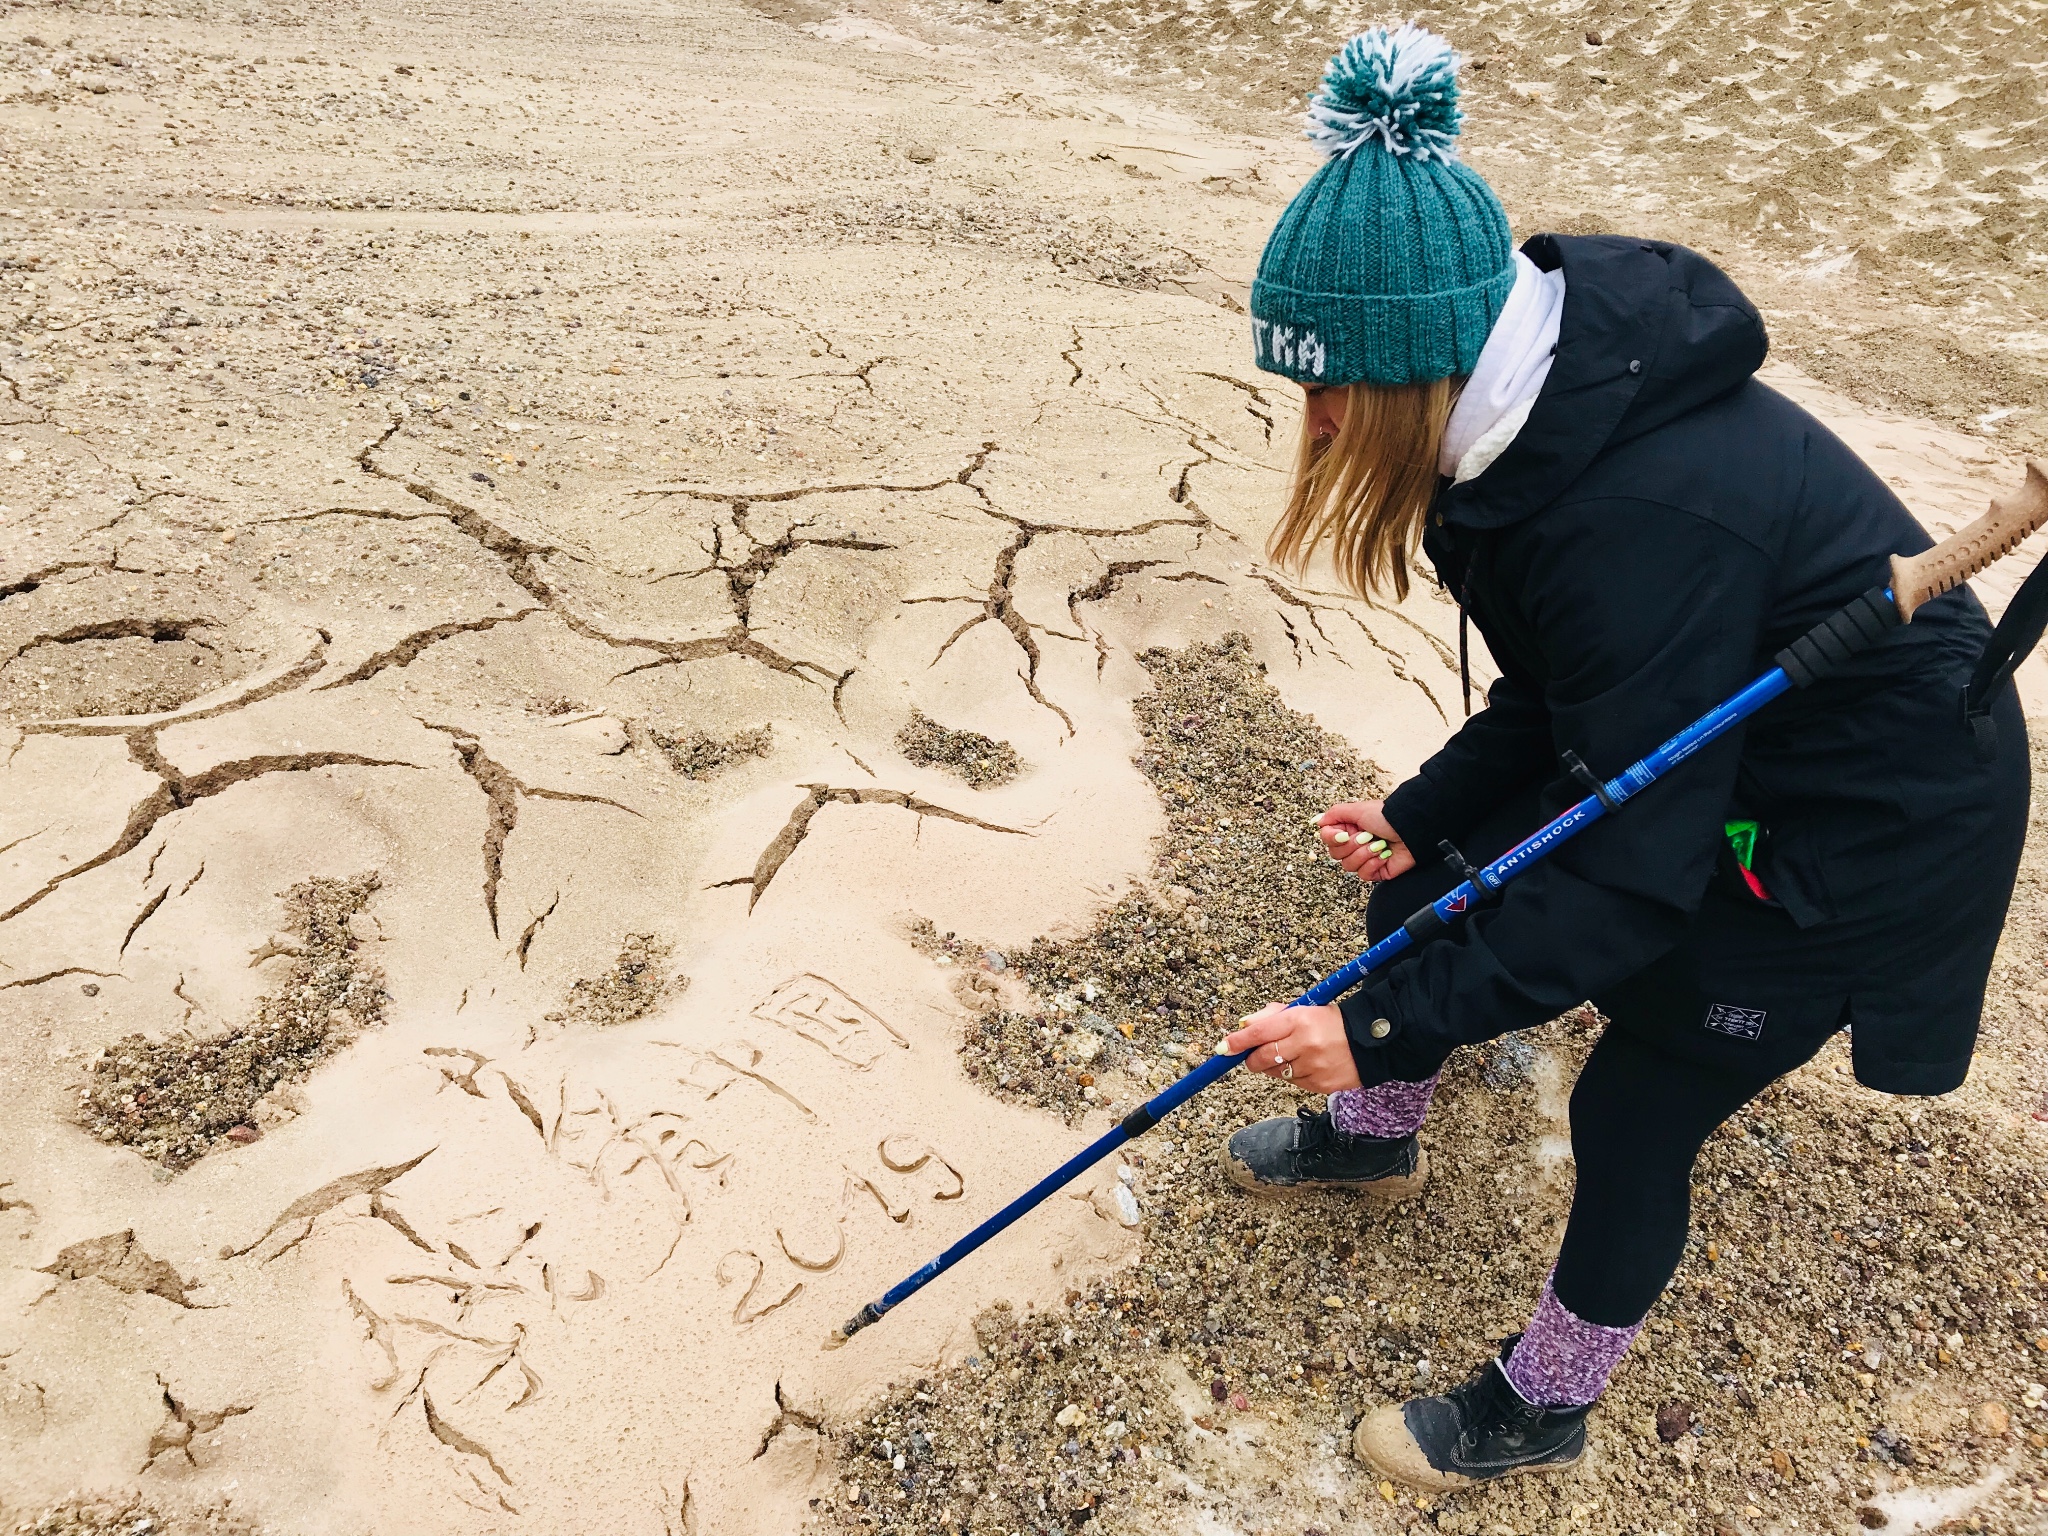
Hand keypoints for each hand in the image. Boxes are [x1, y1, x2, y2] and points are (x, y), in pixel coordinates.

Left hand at [1223, 1002, 1361, 1094]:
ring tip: (1291, 1055)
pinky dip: (1292, 1075)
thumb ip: (1271, 1016)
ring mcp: (1314, 1066)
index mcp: (1300, 1019)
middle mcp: (1305, 1044)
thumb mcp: (1303, 1009)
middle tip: (1256, 1054)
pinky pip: (1293, 1083)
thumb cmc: (1332, 1022)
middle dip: (1253, 1058)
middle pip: (1261, 1058)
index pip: (1259, 1032)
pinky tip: (1306, 1064)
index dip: (1238, 1042)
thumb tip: (1242, 1027)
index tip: (1224, 1048)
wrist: (1371, 1041)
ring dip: (1275, 1066)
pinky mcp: (1321, 1084)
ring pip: (1276, 1073)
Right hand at [1314, 801, 1414, 882]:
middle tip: (1367, 836)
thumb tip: (1318, 821)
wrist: (1411, 829)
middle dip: (1352, 846)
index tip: (1344, 834)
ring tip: (1379, 845)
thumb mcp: (1358, 809)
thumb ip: (1335, 814)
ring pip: (1348, 866)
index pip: (1327, 839)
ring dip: (1364, 854)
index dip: (1333, 838)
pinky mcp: (1376, 871)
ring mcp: (1365, 858)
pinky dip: (1373, 865)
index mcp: (1348, 828)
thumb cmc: (1388, 817)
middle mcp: (1355, 843)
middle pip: (1336, 855)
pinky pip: (1364, 875)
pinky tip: (1383, 856)